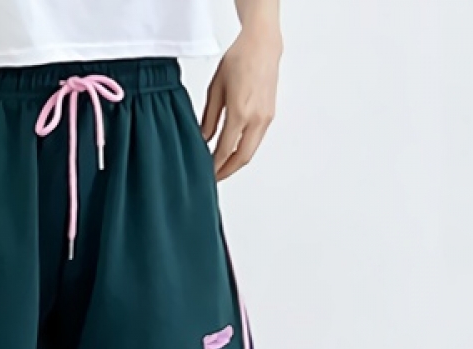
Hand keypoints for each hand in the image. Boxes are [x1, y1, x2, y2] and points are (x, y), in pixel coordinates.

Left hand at [202, 23, 281, 180]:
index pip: (225, 150)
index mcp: (240, 112)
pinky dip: (244, 150)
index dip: (214, 166)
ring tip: (221, 167)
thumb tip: (202, 140)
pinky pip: (256, 140)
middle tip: (213, 179)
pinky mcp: (270, 115)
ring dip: (236, 163)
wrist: (262, 45)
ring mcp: (266, 118)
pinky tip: (232, 151)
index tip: (205, 173)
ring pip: (251, 151)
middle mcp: (256, 118)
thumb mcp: (215, 89)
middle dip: (227, 171)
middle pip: (242, 157)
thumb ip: (208, 119)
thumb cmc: (239, 60)